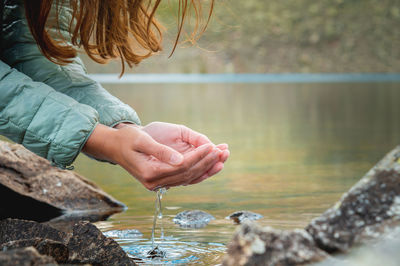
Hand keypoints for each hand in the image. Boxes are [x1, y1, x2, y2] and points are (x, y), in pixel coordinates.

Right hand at [83, 124, 223, 189]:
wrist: (115, 146)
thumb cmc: (127, 139)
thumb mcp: (141, 140)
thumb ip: (160, 151)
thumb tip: (179, 160)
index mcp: (150, 173)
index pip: (181, 167)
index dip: (198, 156)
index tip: (212, 145)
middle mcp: (155, 182)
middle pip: (188, 174)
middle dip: (207, 162)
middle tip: (224, 151)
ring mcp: (159, 183)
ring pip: (189, 178)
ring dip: (207, 169)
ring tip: (223, 158)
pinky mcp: (163, 180)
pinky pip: (185, 178)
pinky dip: (199, 172)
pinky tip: (212, 165)